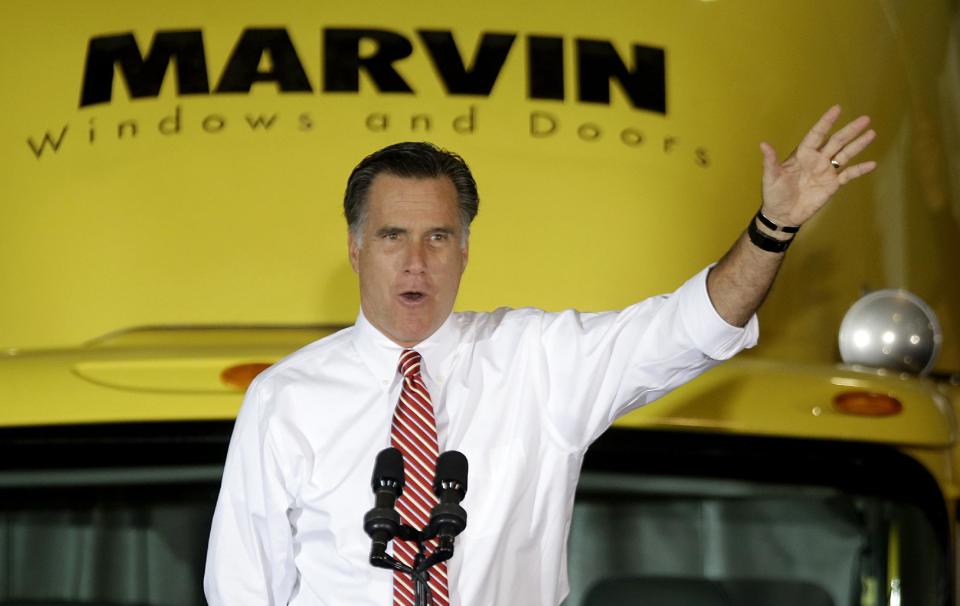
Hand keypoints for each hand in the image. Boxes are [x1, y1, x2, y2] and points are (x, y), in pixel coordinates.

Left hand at [759, 105, 876, 225]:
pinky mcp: (833, 184)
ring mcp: (826, 171)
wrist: (782, 215)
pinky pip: (848, 175)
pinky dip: (860, 170)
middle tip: (865, 119)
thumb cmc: (774, 194)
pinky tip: (872, 164)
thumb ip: (770, 161)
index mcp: (802, 154)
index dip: (826, 122)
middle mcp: (817, 159)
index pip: (816, 135)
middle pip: (836, 141)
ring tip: (872, 133)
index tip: (837, 109)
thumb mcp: (770, 178)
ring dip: (858, 145)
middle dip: (849, 130)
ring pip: (845, 154)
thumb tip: (763, 144)